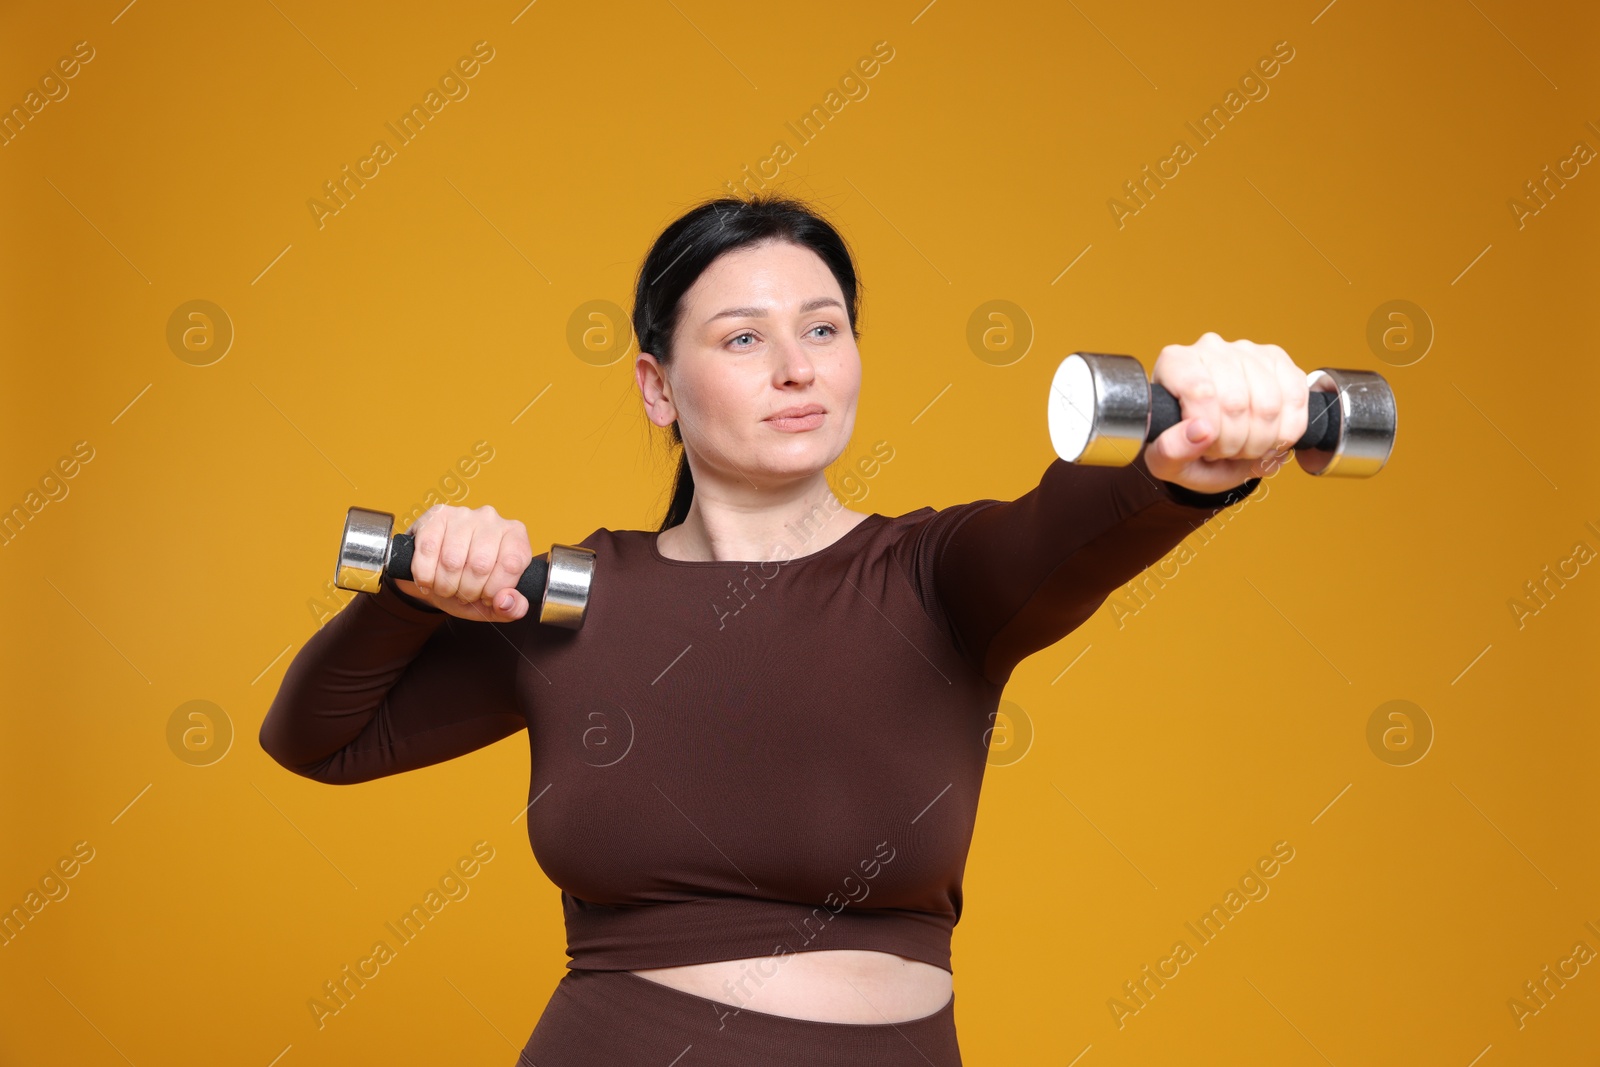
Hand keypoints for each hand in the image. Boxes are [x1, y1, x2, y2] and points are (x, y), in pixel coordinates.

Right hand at [391, 504, 532, 621]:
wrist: (434, 575)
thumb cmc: (468, 586)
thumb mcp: (494, 604)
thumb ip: (513, 608)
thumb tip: (506, 600)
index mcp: (515, 535)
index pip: (511, 564)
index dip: (494, 589)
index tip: (485, 597)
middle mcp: (491, 519)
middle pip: (480, 565)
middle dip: (467, 591)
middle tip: (462, 594)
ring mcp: (463, 514)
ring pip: (452, 560)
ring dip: (444, 585)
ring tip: (446, 587)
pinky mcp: (436, 515)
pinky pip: (428, 550)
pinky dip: (425, 575)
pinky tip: (428, 579)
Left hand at [1143, 332, 1308, 492]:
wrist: (1216, 449)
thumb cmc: (1187, 450)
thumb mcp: (1168, 462)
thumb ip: (1171, 452)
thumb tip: (1198, 431)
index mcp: (1174, 364)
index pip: (1200, 392)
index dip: (1211, 431)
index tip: (1207, 449)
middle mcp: (1210, 349)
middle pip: (1236, 401)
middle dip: (1235, 443)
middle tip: (1227, 453)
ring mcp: (1248, 352)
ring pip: (1269, 404)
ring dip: (1262, 441)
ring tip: (1246, 448)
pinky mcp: (1279, 361)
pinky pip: (1295, 399)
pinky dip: (1287, 432)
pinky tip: (1271, 440)